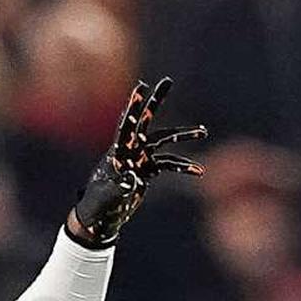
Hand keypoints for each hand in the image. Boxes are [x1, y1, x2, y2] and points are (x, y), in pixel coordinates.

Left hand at [71, 77, 207, 246]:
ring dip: (182, 136)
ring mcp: (139, 159)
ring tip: (203, 132)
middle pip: (145, 122)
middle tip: (167, 80)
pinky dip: (183, 166)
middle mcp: (129, 151)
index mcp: (117, 152)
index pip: (126, 125)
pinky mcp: (147, 171)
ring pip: (163, 141)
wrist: (100, 219)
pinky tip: (198, 171)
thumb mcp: (108, 196)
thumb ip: (119, 186)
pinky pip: (168, 164)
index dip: (133, 107)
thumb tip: (132, 178)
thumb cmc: (97, 206)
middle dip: (156, 102)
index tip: (140, 87)